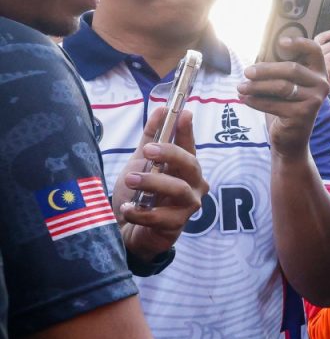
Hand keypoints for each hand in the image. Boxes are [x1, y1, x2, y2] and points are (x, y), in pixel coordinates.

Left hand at [114, 107, 207, 260]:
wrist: (128, 230)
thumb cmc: (139, 195)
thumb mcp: (141, 164)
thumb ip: (150, 139)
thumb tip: (161, 109)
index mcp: (185, 168)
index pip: (189, 145)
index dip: (187, 130)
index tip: (183, 113)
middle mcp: (193, 185)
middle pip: (190, 165)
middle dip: (169, 154)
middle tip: (147, 151)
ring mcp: (188, 206)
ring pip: (178, 190)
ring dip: (153, 183)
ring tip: (129, 180)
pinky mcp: (176, 226)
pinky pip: (161, 217)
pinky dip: (141, 212)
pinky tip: (127, 208)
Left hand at [237, 37, 329, 159]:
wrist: (291, 137)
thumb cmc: (286, 105)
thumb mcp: (287, 85)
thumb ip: (280, 70)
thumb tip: (259, 53)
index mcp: (319, 73)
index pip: (315, 51)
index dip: (299, 42)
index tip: (280, 41)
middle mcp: (321, 85)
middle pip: (292, 69)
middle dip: (265, 70)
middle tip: (246, 72)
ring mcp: (314, 101)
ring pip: (281, 87)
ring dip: (257, 86)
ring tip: (240, 87)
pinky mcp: (303, 115)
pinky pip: (274, 104)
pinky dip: (255, 101)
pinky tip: (244, 99)